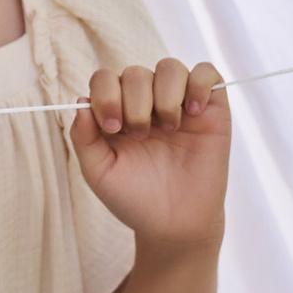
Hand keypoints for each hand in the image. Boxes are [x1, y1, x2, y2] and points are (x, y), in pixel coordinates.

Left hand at [69, 60, 229, 255]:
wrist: (175, 225)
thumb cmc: (135, 198)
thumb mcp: (98, 172)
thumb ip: (84, 138)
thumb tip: (81, 101)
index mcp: (117, 112)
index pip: (105, 79)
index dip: (105, 94)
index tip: (112, 126)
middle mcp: (146, 103)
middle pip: (136, 73)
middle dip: (135, 102)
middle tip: (140, 136)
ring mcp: (179, 104)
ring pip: (170, 67)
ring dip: (164, 95)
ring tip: (168, 129)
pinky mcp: (211, 110)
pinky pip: (206, 73)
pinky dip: (197, 85)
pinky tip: (191, 113)